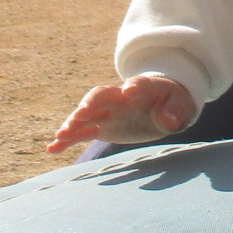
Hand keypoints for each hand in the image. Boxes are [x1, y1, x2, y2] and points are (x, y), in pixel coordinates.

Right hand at [46, 75, 193, 154]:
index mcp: (144, 88)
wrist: (164, 107)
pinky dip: (68, 139)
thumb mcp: (181, 106)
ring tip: (61, 134)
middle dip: (90, 103)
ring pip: (87, 114)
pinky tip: (52, 149)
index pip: (137, 84)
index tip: (128, 91)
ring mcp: (109, 112)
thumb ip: (175, 112)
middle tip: (81, 114)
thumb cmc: (174, 104)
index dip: (134, 86)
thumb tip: (167, 121)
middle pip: (101, 95)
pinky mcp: (103, 126)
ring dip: (74, 122)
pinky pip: (83, 132)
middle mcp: (120, 97)